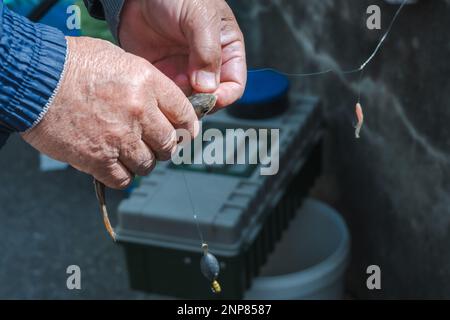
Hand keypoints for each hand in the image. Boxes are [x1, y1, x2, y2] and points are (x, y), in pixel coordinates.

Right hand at [21, 37, 197, 188]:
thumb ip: (147, 84)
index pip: (184, 113)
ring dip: (142, 161)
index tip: (185, 133)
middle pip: (168, 144)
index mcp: (147, 84)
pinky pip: (124, 179)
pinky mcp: (97, 159)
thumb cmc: (73, 64)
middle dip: (164, 146)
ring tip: (130, 153)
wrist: (34, 78)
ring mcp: (119, 138)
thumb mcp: (120, 60)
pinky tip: (115, 165)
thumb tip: (163, 106)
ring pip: (148, 164)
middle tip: (155, 144)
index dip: (187, 127)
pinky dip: (123, 175)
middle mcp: (138, 112)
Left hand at [119, 0, 246, 108]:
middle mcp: (208, 65)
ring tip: (171, 86)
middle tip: (187, 98)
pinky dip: (166, 97)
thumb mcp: (200, 17)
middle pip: (212, 98)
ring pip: (190, 100)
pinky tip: (159, 86)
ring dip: (182, 101)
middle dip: (201, 102)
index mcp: (227, 50)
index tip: (210, 98)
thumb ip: (207, 52)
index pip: (234, 85)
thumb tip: (208, 88)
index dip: (225, 95)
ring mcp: (185, 71)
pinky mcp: (165, 74)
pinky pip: (169, 95)